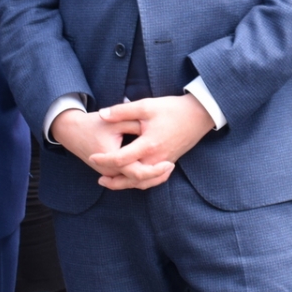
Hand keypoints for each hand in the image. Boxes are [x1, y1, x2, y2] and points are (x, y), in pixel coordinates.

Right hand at [50, 107, 172, 190]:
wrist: (72, 130)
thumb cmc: (94, 123)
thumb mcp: (116, 121)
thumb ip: (134, 124)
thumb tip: (155, 130)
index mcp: (111, 158)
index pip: (137, 172)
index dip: (155, 169)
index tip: (169, 162)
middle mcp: (108, 170)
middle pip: (136, 181)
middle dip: (155, 177)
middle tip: (171, 166)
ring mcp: (107, 173)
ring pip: (132, 183)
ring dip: (150, 179)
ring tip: (167, 169)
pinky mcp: (108, 172)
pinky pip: (128, 179)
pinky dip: (141, 177)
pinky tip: (155, 169)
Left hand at [87, 94, 214, 190]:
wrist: (200, 114)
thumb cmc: (173, 109)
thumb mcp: (146, 106)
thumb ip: (123, 111)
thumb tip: (102, 114)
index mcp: (148, 145)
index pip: (121, 159)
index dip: (104, 160)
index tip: (92, 157)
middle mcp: (156, 158)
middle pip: (131, 178)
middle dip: (114, 181)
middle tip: (99, 180)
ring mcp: (164, 162)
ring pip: (143, 182)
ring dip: (126, 185)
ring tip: (112, 182)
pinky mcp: (170, 162)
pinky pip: (153, 179)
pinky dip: (141, 182)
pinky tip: (133, 178)